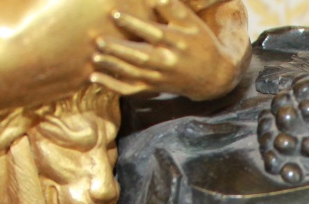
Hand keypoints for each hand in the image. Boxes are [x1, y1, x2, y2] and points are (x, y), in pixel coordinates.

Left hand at [92, 0, 247, 99]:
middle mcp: (167, 61)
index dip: (134, 24)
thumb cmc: (200, 43)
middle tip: (99, 39)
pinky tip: (95, 78)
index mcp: (176, 42)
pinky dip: (112, 86)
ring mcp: (159, 77)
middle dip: (119, 49)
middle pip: (141, 56)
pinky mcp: (154, 87)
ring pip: (133, 73)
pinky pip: (131, 89)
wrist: (213, 76)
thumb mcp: (191, 23)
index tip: (115, 14)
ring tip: (95, 56)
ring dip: (113, 66)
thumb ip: (172, 7)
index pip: (153, 33)